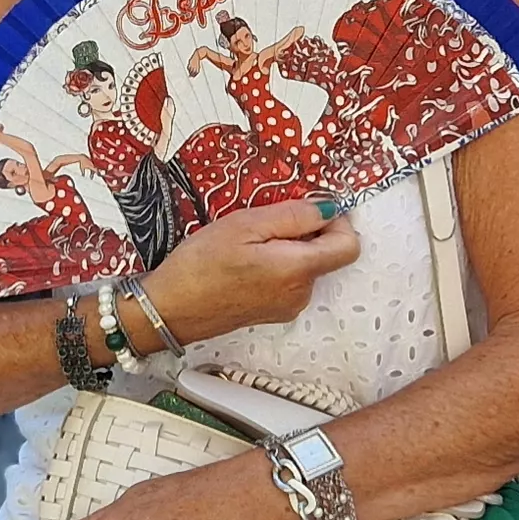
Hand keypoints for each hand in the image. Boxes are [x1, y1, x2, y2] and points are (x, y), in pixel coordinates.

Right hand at [142, 198, 361, 344]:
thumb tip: (330, 207)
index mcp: (299, 270)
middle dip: (306, 231)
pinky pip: (289, 280)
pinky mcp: (273, 312)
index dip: (337, 221)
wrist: (169, 309)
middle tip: (265, 221)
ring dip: (288, 247)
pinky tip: (244, 260)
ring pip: (306, 265)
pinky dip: (277, 264)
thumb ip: (294, 215)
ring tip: (249, 241)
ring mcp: (288, 306)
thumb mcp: (245, 225)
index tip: (309, 207)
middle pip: (326, 254)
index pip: (349, 245)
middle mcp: (301, 293)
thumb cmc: (201, 264)